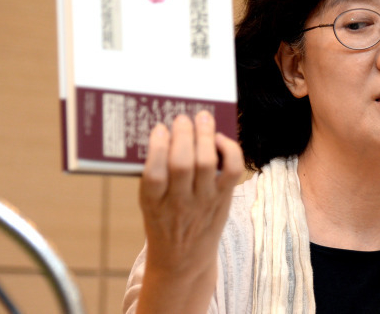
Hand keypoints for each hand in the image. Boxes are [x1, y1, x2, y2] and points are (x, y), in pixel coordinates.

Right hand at [136, 110, 243, 312]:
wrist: (182, 261)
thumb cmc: (164, 222)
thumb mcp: (148, 205)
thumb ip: (154, 176)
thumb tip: (164, 133)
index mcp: (152, 203)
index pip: (154, 175)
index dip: (158, 148)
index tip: (159, 128)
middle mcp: (178, 203)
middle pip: (183, 164)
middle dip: (184, 135)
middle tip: (182, 118)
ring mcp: (203, 202)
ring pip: (207, 163)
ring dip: (205, 136)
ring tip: (202, 118)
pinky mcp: (223, 200)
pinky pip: (232, 171)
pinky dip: (229, 150)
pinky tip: (220, 140)